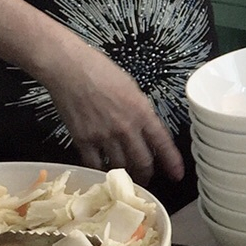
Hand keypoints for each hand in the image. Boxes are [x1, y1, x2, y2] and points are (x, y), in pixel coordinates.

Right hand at [33, 35, 183, 183]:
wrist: (68, 67)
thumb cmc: (99, 69)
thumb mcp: (131, 87)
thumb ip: (139, 109)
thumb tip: (144, 125)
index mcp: (141, 111)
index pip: (162, 143)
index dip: (171, 162)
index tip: (177, 174)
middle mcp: (125, 127)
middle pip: (142, 161)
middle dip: (147, 174)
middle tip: (147, 178)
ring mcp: (104, 136)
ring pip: (120, 166)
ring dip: (125, 175)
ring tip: (126, 177)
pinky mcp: (83, 140)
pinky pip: (94, 164)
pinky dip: (100, 170)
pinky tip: (102, 170)